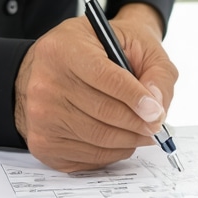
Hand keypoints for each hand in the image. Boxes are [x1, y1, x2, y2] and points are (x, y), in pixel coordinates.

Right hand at [14, 4, 177, 172]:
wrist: (61, 60)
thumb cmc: (103, 49)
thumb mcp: (136, 41)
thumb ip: (156, 71)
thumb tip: (157, 106)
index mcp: (66, 48)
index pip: (105, 78)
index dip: (135, 97)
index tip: (156, 112)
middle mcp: (44, 82)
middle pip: (102, 112)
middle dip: (138, 123)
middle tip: (157, 125)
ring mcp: (39, 114)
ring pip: (97, 137)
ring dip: (129, 140)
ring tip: (145, 132)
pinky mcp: (42, 142)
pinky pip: (86, 156)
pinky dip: (112, 152)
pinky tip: (123, 139)